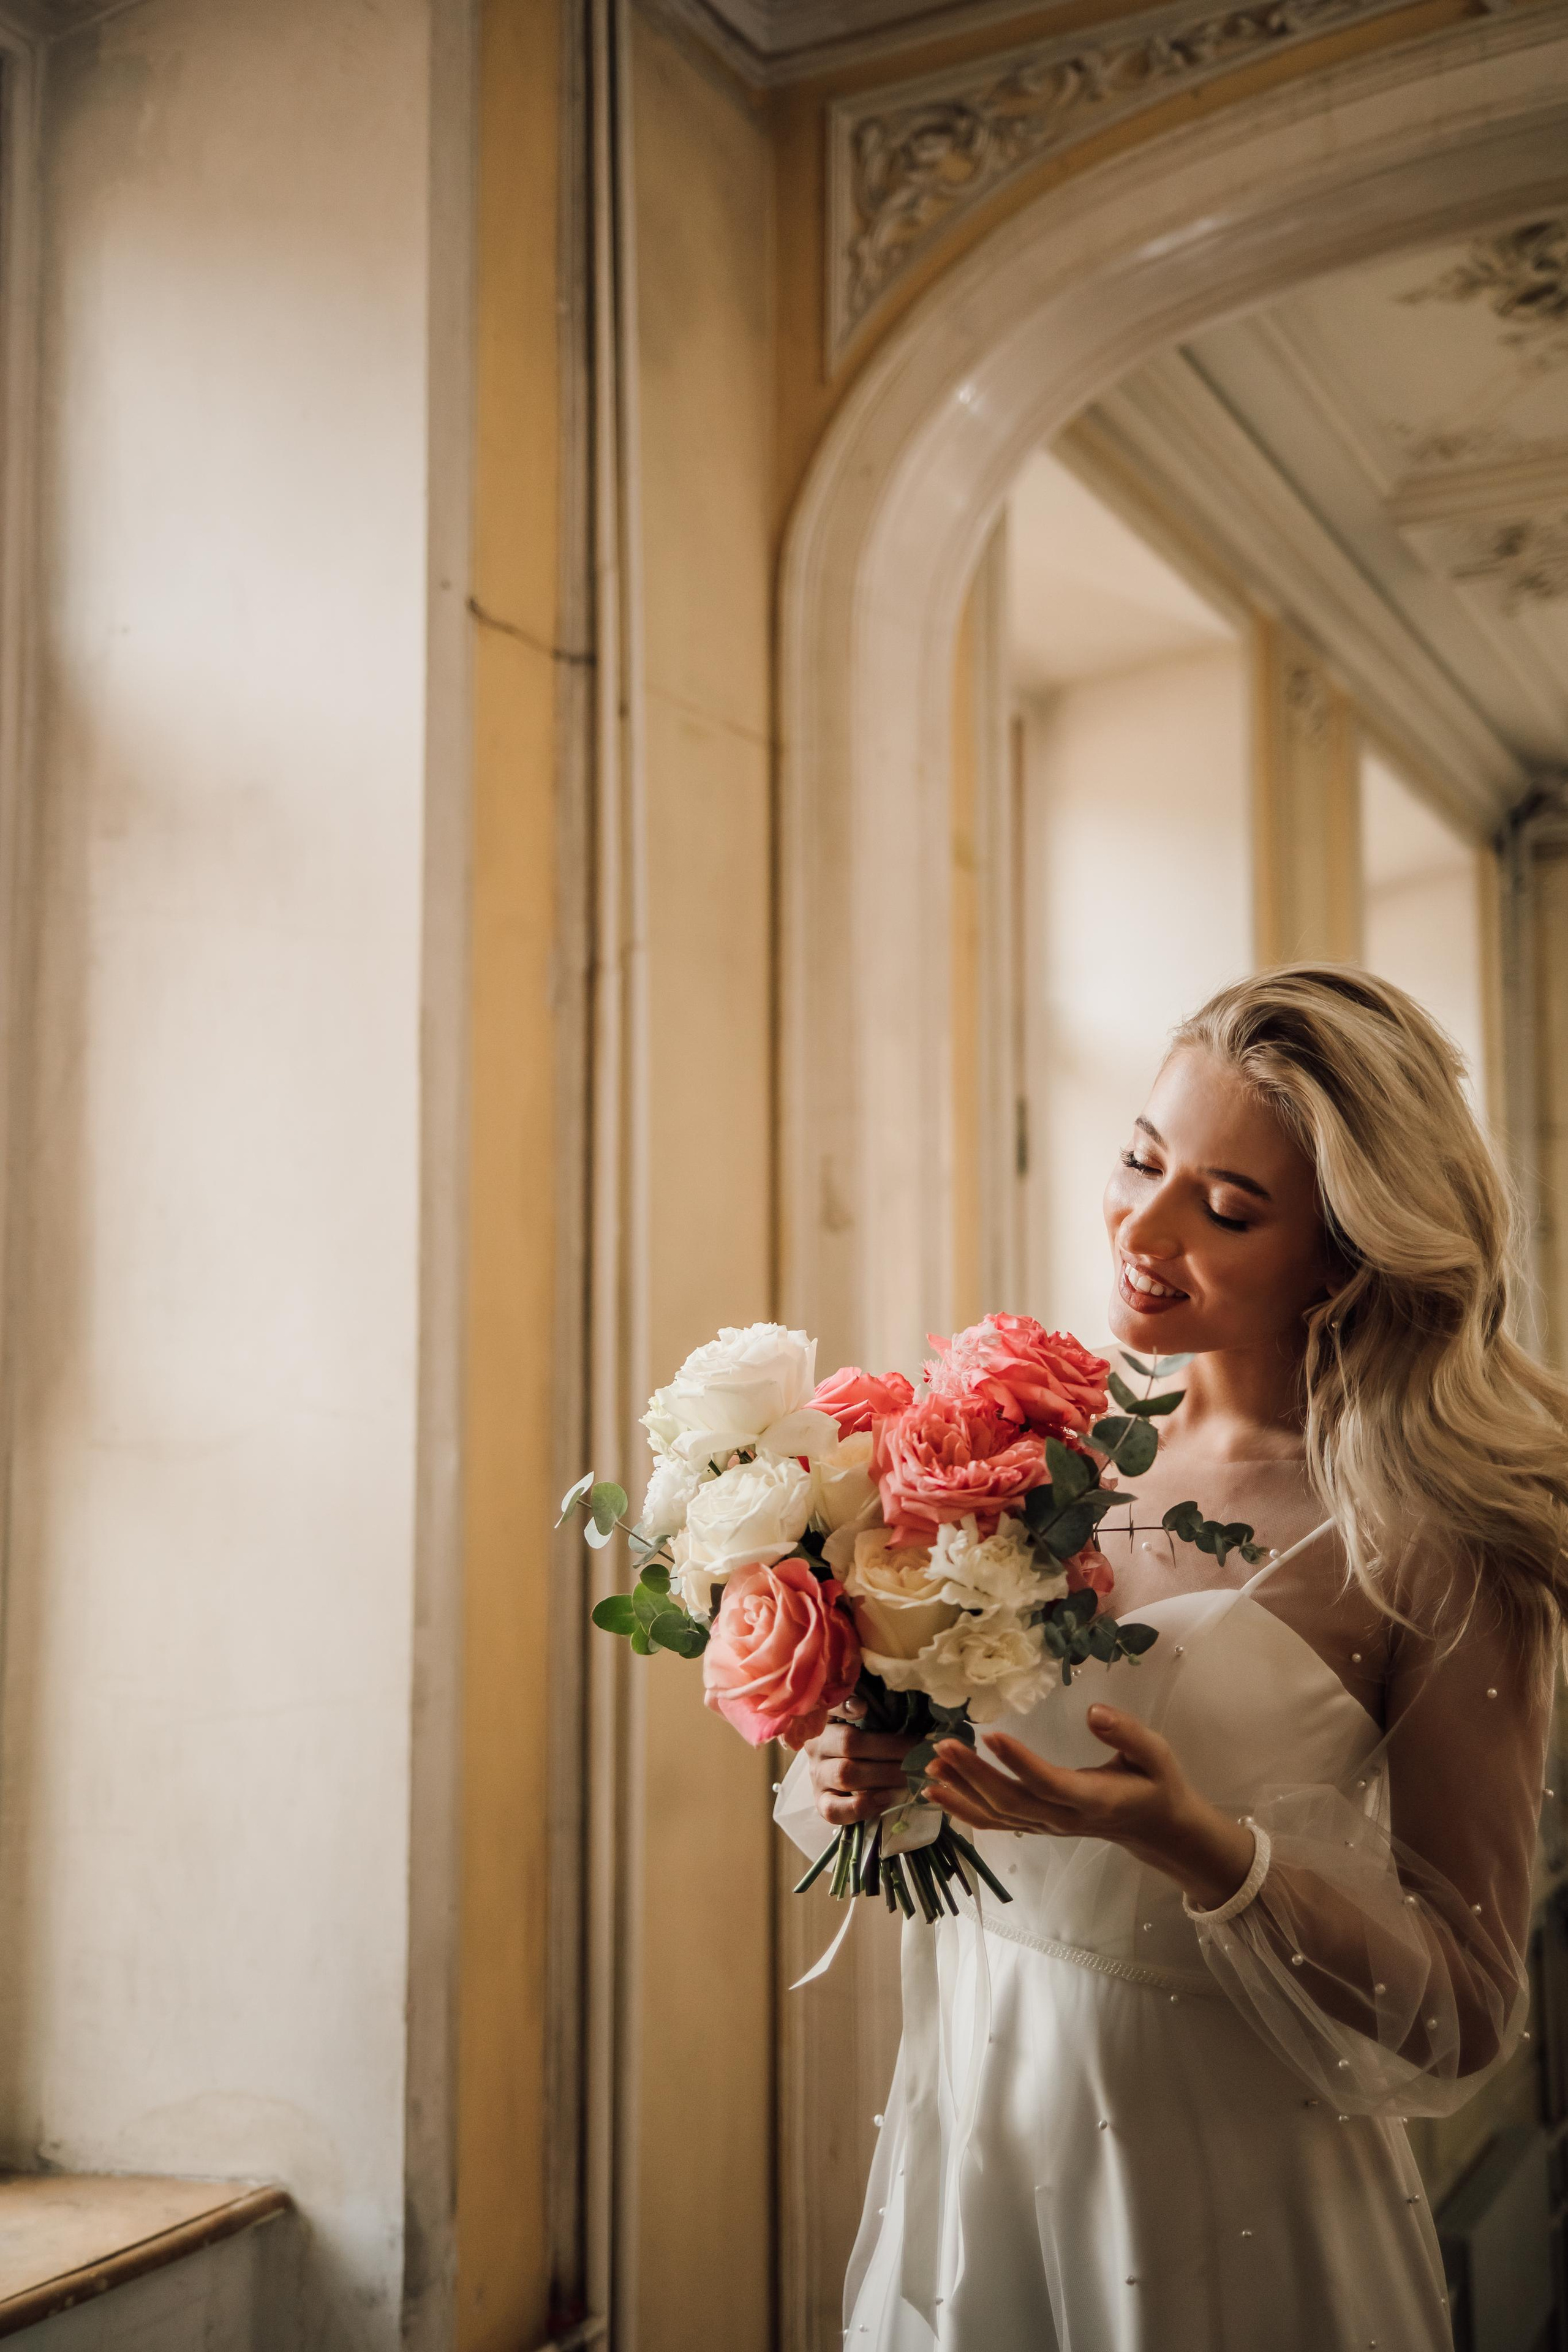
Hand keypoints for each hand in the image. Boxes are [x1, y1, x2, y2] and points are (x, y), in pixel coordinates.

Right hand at [803, 1718, 918, 1825]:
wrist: (846, 1770)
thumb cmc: (865, 1741)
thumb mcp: (867, 1721)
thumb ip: (873, 1713)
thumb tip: (864, 1706)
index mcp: (827, 1719)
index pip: (832, 1708)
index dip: (845, 1708)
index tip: (864, 1707)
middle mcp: (817, 1745)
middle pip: (849, 1743)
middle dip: (891, 1749)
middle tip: (919, 1753)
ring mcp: (817, 1775)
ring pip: (845, 1775)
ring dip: (884, 1776)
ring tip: (910, 1777)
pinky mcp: (821, 1801)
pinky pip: (834, 1810)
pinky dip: (861, 1807)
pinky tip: (885, 1800)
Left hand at [923, 1705, 1254, 1909]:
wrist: (1154, 1825)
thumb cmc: (1154, 1782)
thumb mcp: (1155, 1753)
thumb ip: (1127, 1733)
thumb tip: (1093, 1711)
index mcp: (1092, 1798)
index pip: (1049, 1783)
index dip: (1019, 1762)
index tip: (991, 1735)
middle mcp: (1063, 1818)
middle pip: (1011, 1801)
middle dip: (974, 1775)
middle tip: (943, 1745)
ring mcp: (1046, 1826)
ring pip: (997, 1815)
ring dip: (961, 1792)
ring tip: (930, 1767)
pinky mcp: (1037, 1825)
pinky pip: (996, 1823)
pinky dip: (965, 1810)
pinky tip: (939, 1792)